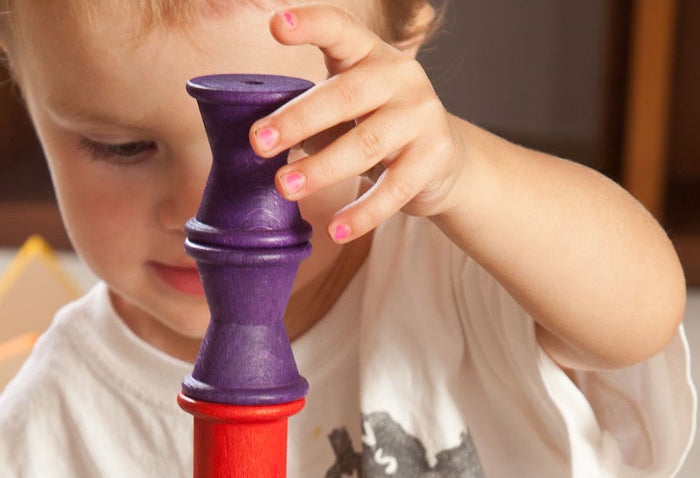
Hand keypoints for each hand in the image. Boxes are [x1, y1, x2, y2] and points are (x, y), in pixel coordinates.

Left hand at [251, 5, 464, 242]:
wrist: (441, 160)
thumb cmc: (378, 129)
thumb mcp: (348, 110)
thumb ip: (312, 116)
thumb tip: (260, 141)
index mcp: (370, 54)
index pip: (340, 29)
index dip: (310, 24)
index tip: (275, 26)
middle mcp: (400, 77)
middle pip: (346, 95)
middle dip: (298, 119)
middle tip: (258, 142)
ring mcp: (421, 116)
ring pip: (366, 144)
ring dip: (321, 169)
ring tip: (285, 187)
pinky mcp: (433, 158)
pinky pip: (392, 190)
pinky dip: (361, 213)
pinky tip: (335, 230)